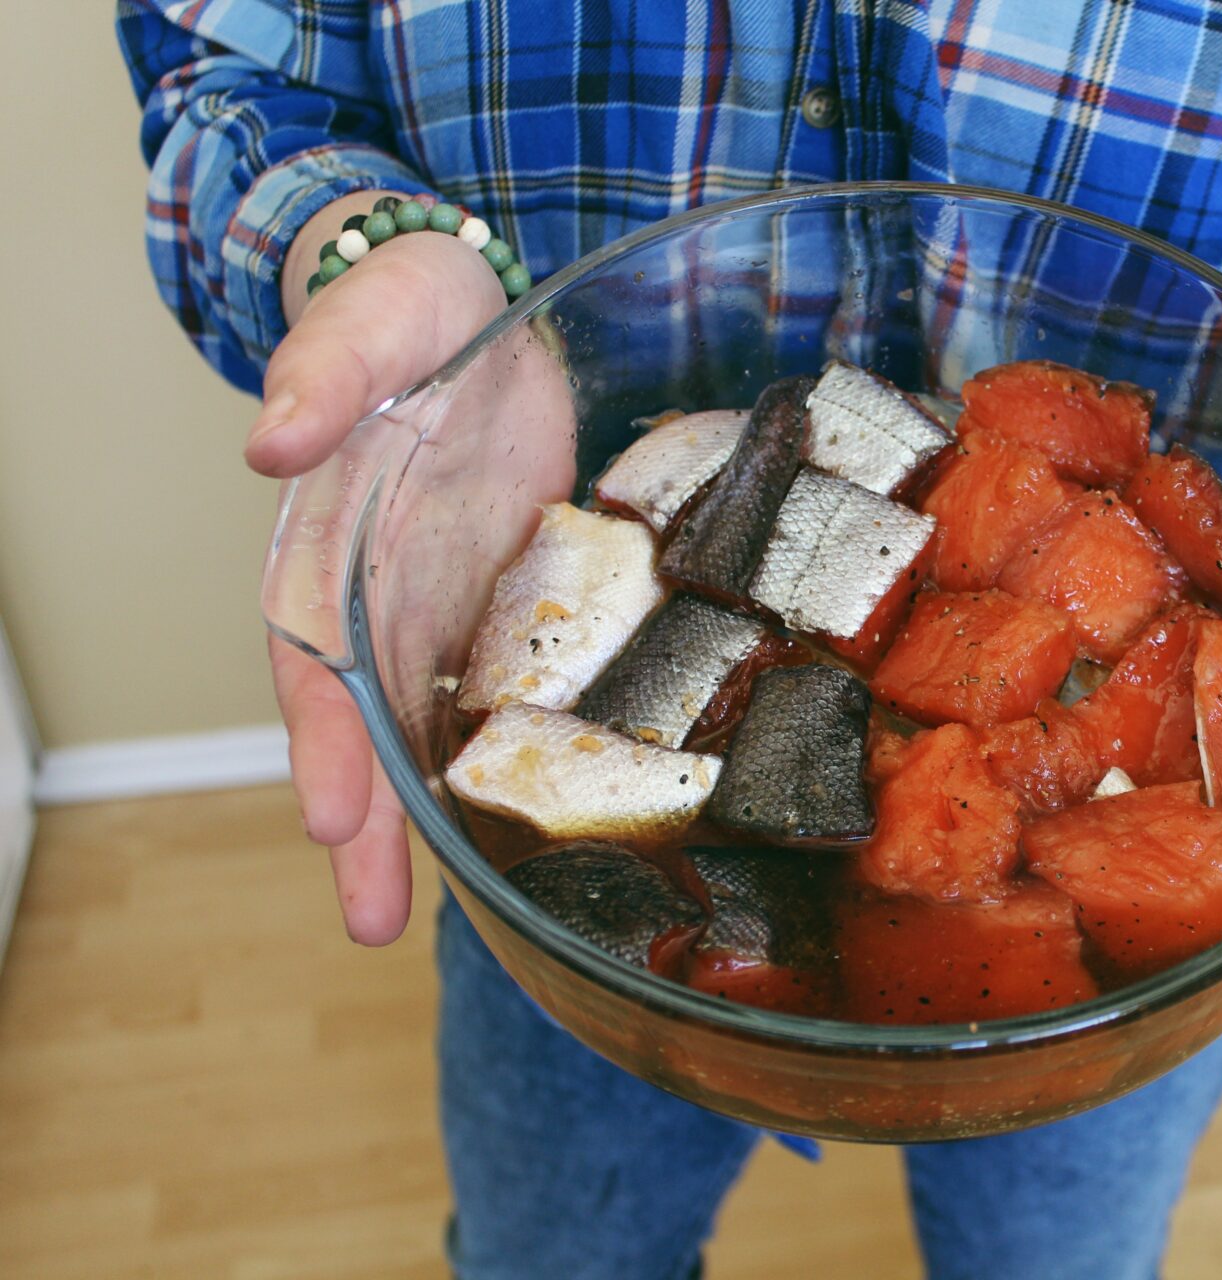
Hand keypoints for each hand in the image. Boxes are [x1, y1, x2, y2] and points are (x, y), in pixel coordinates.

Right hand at [253, 195, 506, 944]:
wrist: (482, 306)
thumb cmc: (416, 310)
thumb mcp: (379, 317)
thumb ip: (330, 369)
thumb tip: (274, 440)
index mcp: (333, 538)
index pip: (315, 652)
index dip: (322, 736)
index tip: (328, 817)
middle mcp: (377, 591)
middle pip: (360, 721)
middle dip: (363, 821)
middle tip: (367, 920)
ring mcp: (440, 607)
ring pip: (423, 730)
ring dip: (421, 820)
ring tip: (411, 918)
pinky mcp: (504, 606)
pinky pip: (494, 696)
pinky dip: (497, 763)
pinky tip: (514, 828)